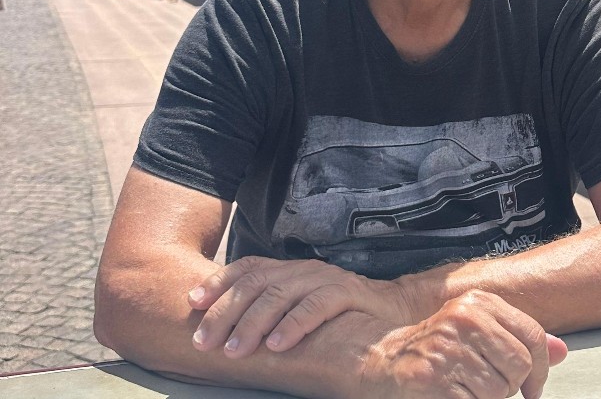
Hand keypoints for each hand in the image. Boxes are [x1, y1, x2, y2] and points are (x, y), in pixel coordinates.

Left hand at [190, 256, 411, 356]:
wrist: (393, 311)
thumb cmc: (338, 317)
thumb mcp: (298, 311)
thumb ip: (269, 315)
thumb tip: (220, 334)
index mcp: (289, 271)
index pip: (247, 267)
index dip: (217, 281)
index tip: (191, 302)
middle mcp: (303, 269)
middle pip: (257, 282)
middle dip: (226, 311)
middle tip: (204, 341)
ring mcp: (326, 278)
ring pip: (281, 293)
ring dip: (253, 323)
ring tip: (234, 351)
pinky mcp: (349, 293)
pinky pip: (317, 305)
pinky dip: (294, 325)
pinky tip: (278, 345)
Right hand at [363, 291, 567, 398]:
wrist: (387, 359)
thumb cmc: (440, 346)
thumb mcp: (480, 329)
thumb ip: (519, 337)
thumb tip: (561, 351)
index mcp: (479, 302)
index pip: (532, 334)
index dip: (539, 368)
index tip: (532, 387)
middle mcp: (464, 318)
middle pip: (519, 365)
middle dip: (509, 385)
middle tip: (486, 385)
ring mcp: (447, 348)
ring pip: (498, 391)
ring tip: (464, 387)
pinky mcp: (432, 379)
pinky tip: (452, 394)